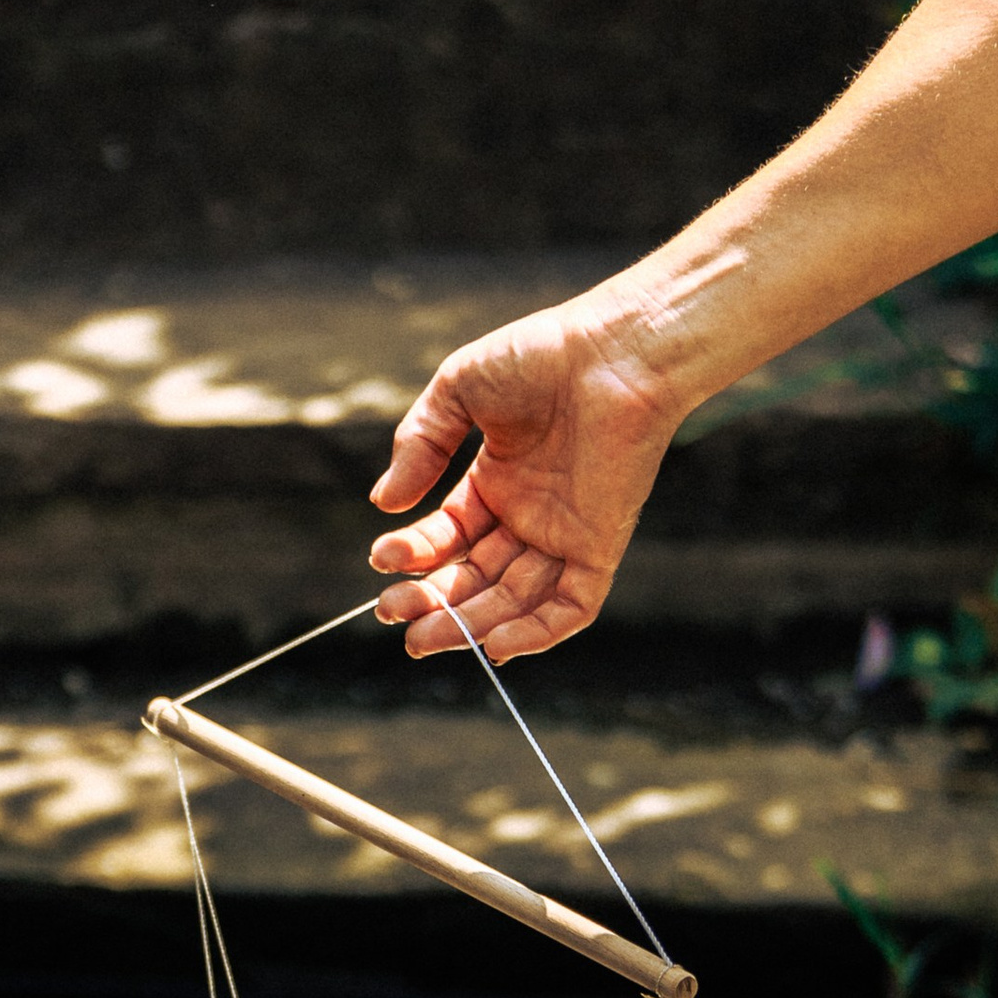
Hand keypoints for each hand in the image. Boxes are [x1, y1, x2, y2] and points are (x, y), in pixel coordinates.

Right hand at [367, 295, 687, 661]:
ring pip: (513, 600)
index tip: (383, 559)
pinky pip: (569, 607)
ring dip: (469, 625)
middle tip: (391, 615)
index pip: (447, 537)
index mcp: (496, 483)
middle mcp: (529, 516)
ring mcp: (564, 535)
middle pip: (474, 578)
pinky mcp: (599, 546)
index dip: (414, 553)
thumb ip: (421, 444)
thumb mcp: (460, 389)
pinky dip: (536, 633)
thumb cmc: (542, 354)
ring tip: (422, 638)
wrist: (615, 351)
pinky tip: (494, 646)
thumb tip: (382, 504)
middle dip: (431, 602)